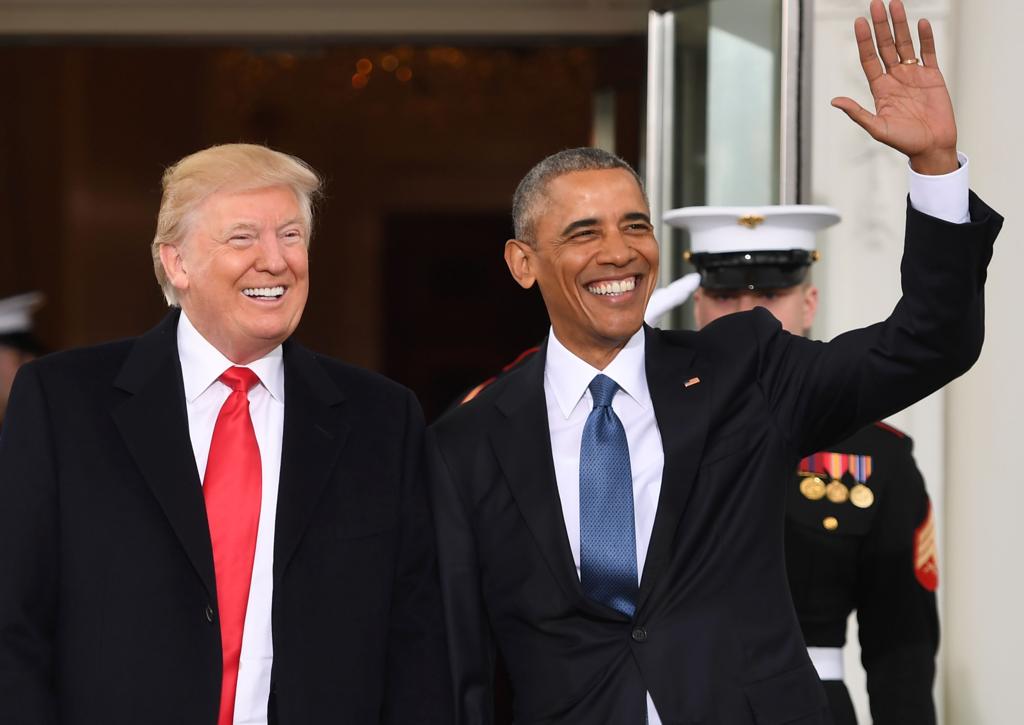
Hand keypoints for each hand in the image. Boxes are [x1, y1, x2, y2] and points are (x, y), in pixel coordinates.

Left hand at [832, 0, 957, 174]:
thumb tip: (835, 101)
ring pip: (905, 44)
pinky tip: (921, 23)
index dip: (864, 41)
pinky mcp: (933, 76)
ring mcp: (914, 75)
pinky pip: (929, 52)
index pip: (869, 59)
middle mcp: (895, 78)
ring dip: (900, 25)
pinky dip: (926, 38)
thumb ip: (857, 113)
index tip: (859, 22)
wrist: (932, 147)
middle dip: (881, 25)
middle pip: (886, 46)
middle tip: (876, 4)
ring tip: (895, 4)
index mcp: (880, 89)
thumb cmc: (904, 142)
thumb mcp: (877, 128)